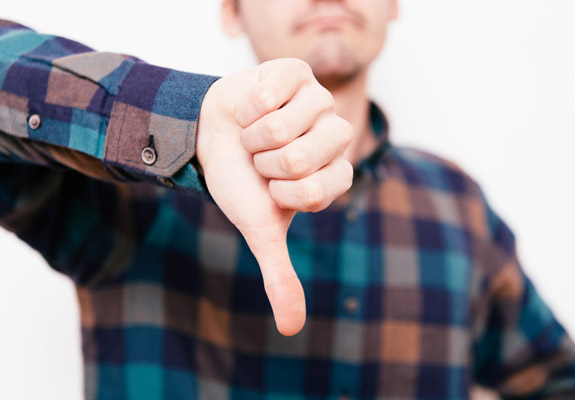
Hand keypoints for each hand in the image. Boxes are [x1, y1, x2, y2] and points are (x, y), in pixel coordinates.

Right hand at [197, 58, 352, 335]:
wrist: (210, 138)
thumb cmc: (240, 182)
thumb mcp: (260, 229)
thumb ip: (280, 275)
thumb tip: (293, 330)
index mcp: (335, 174)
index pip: (317, 189)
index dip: (282, 190)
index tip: (272, 185)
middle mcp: (336, 136)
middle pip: (302, 156)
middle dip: (266, 163)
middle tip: (262, 159)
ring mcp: (320, 101)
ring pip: (287, 124)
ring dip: (255, 135)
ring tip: (255, 133)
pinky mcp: (297, 73)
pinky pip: (272, 92)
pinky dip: (249, 104)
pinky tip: (253, 106)